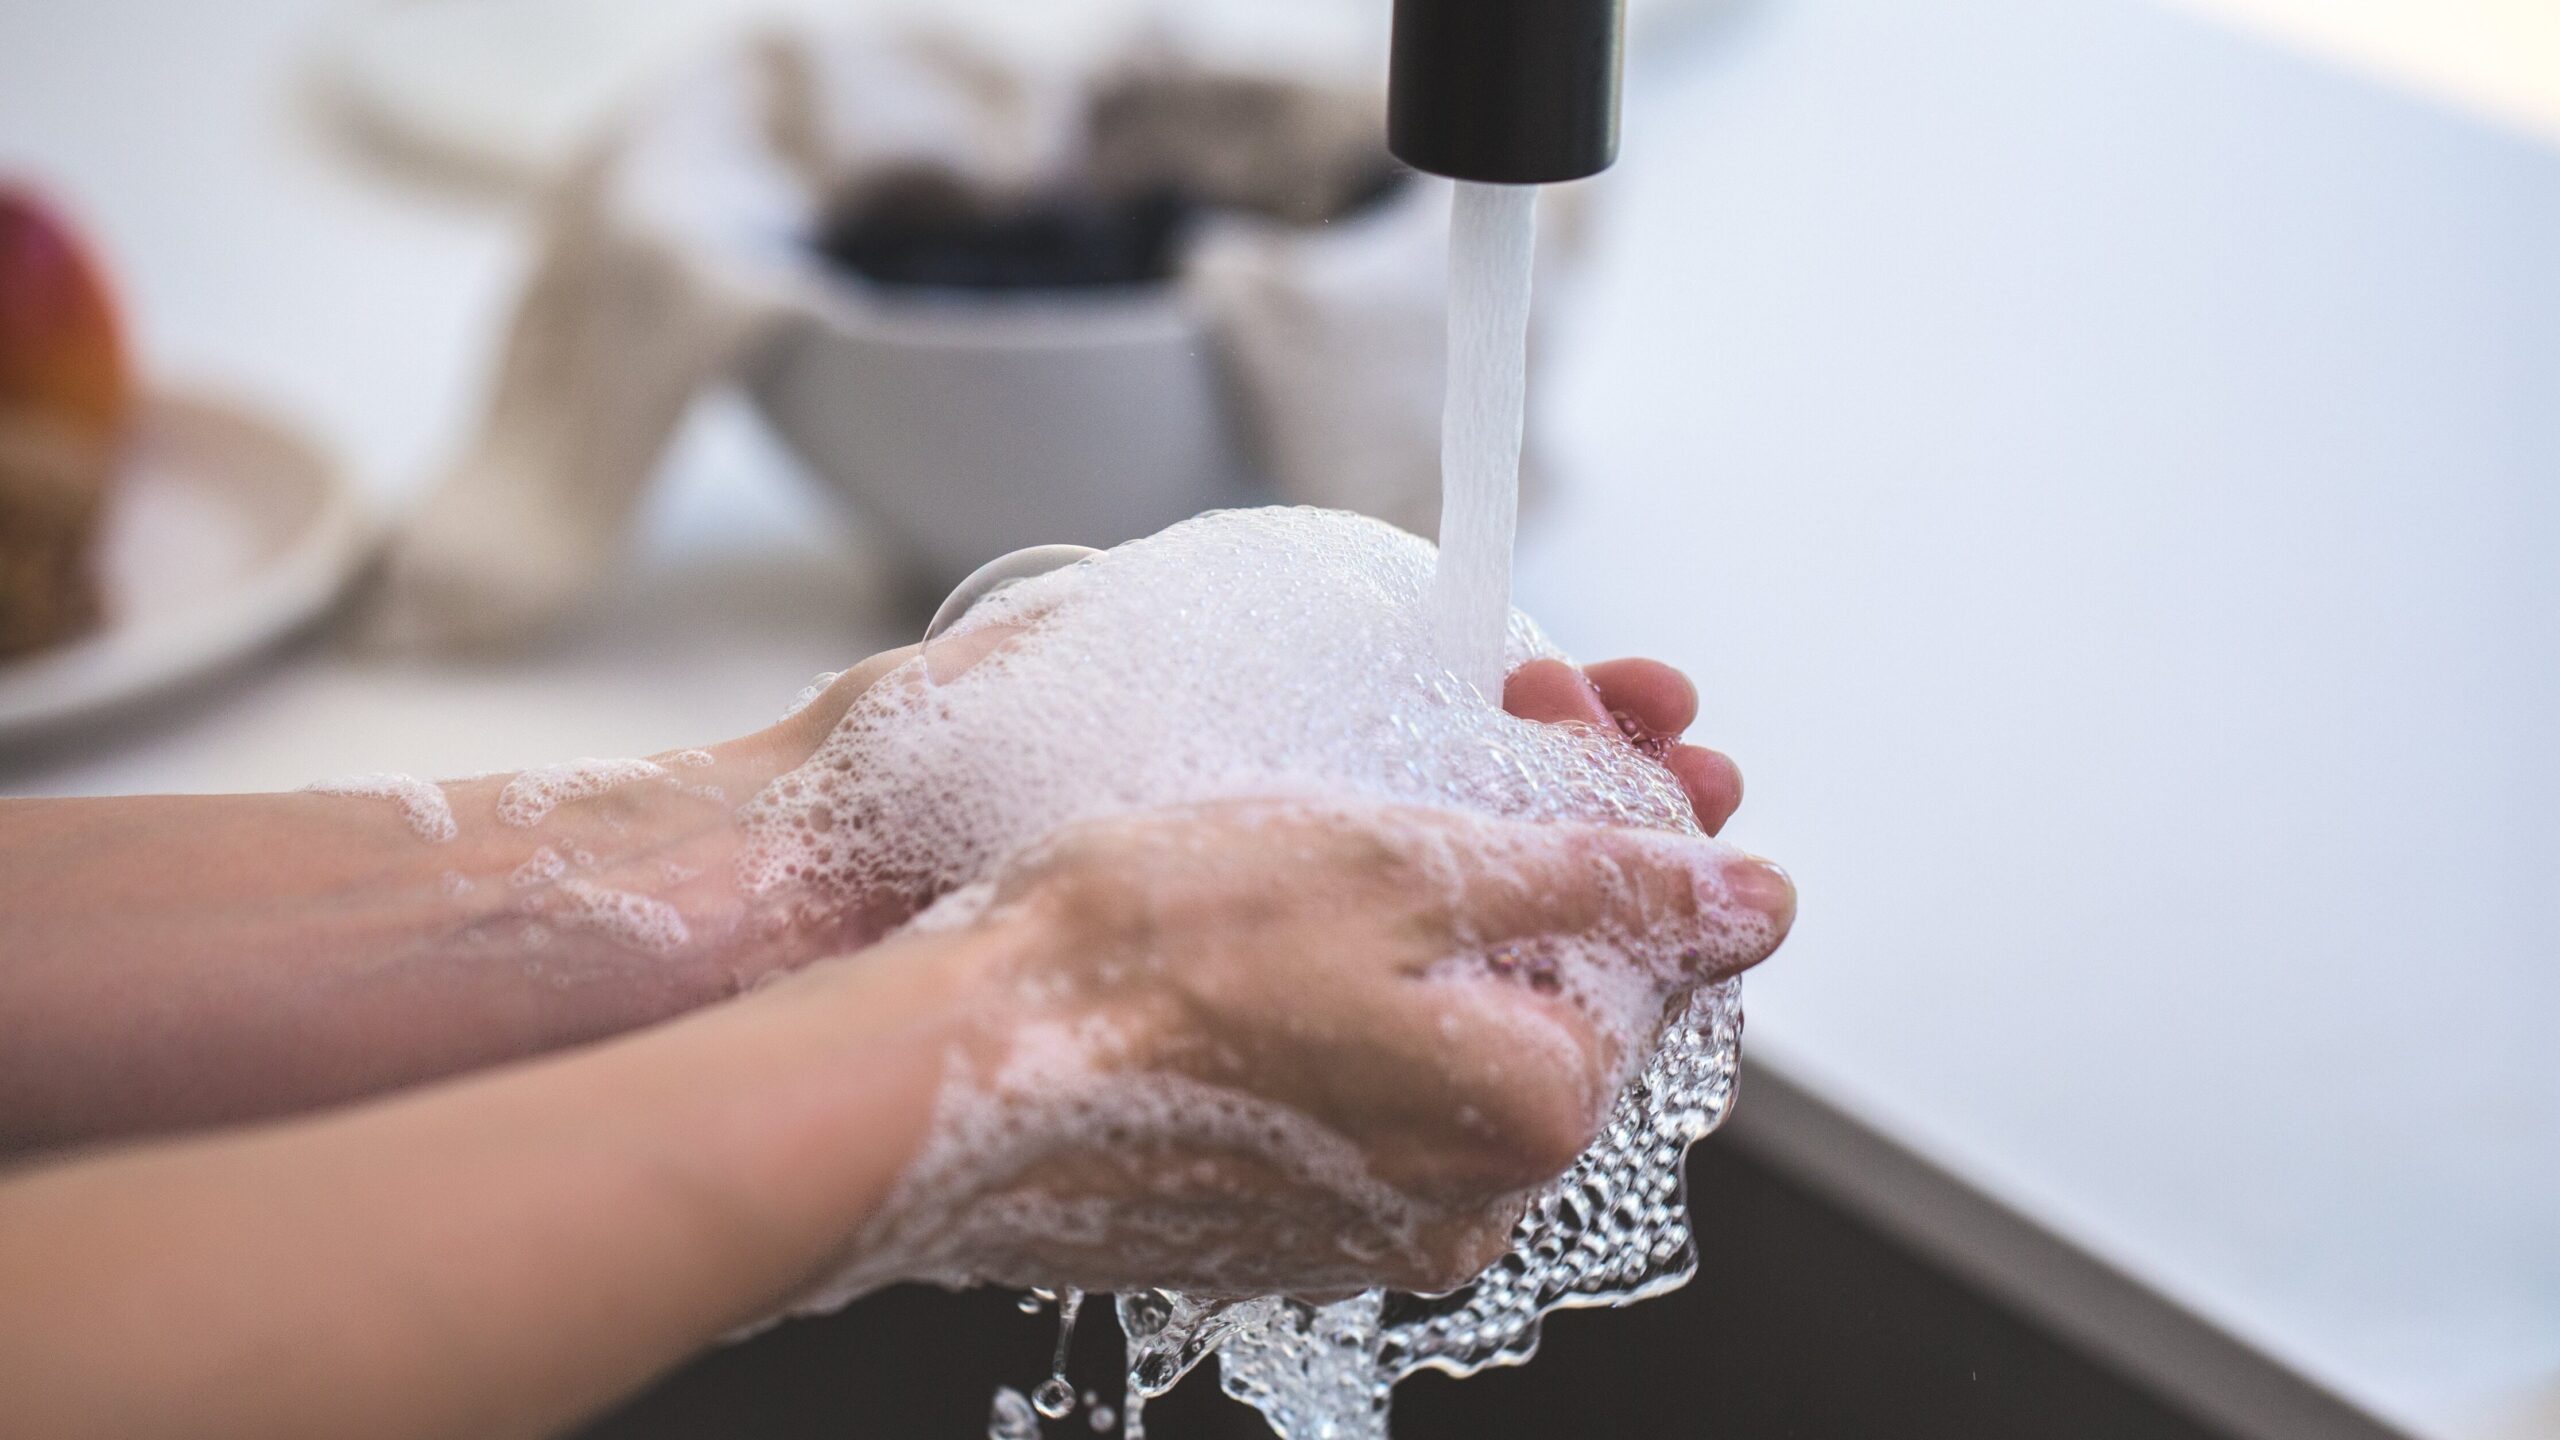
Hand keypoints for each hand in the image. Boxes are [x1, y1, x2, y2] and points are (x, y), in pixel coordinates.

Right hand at [855, 795, 1791, 1299]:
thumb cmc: (1151, 957)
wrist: (946, 1074)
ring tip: (1351, 813)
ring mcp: (1363, 1226)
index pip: (1647, 951)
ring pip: (1449, 1041)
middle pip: (1553, 995)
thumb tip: (1755, 896)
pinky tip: (1273, 925)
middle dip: (1531, 852)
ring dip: (1433, 923)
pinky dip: (1345, 1002)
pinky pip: (1357, 1095)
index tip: (1557, 710)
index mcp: (1528, 1112)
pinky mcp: (1272, 1223)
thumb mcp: (1408, 864)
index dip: (1611, 808)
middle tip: (1482, 724)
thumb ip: (1603, 878)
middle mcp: (1464, 1201)